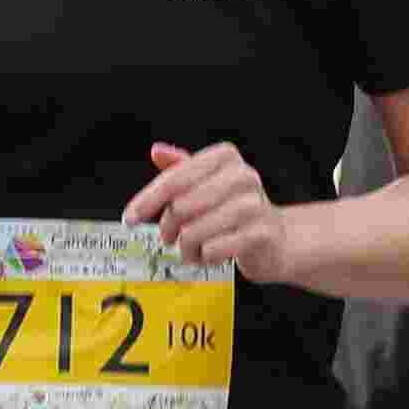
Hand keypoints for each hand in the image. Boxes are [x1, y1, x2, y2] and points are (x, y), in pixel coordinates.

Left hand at [128, 140, 286, 272]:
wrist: (277, 239)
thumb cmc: (237, 209)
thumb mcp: (209, 183)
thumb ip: (182, 168)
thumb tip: (158, 151)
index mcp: (224, 158)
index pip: (174, 179)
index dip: (148, 200)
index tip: (131, 217)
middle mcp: (242, 176)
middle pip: (180, 207)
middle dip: (169, 228)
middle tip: (171, 237)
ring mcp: (254, 204)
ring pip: (193, 232)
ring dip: (186, 248)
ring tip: (194, 248)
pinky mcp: (259, 233)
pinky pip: (212, 250)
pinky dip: (205, 258)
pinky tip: (213, 254)